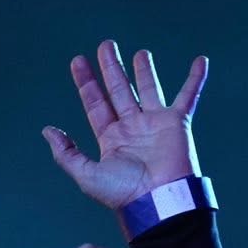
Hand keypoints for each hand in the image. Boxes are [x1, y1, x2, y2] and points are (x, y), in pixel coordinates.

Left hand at [43, 40, 208, 214]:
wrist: (158, 201)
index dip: (86, 83)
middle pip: (119, 90)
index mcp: (111, 139)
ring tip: (140, 53)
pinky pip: (189, 96)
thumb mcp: (86, 174)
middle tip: (106, 45)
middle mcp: (132, 128)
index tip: (77, 61)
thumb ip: (66, 153)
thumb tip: (47, 131)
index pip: (96, 104)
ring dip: (145, 70)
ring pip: (148, 89)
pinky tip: (201, 61)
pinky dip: (196, 79)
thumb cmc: (123, 193)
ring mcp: (155, 124)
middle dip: (112, 68)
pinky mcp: (177, 123)